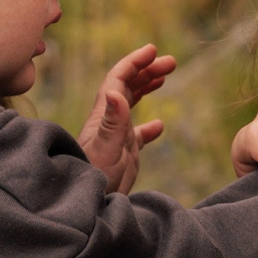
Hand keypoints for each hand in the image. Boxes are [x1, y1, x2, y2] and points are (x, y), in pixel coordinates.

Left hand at [78, 45, 175, 193]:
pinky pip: (136, 135)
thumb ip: (112, 123)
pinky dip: (149, 128)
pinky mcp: (121, 154)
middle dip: (146, 70)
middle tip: (171, 62)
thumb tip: (117, 92)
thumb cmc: (93, 179)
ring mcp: (114, 136)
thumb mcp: (106, 150)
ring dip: (146, 87)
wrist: (86, 207)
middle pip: (126, 86)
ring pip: (130, 104)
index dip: (135, 62)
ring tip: (164, 77)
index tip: (153, 50)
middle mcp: (108, 121)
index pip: (118, 79)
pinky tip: (160, 127)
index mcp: (103, 115)